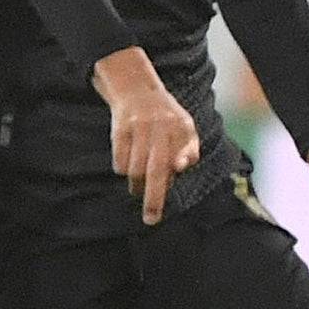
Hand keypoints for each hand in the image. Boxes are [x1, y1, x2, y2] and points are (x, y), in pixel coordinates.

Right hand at [94, 48, 197, 223]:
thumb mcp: (184, 128)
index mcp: (181, 127)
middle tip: (151, 219)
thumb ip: (189, 150)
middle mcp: (161, 126)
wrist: (136, 89)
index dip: (181, 161)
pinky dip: (122, 169)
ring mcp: (139, 127)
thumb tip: (182, 166)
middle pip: (155, 170)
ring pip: (135, 170)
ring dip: (136, 184)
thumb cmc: (165, 118)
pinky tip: (127, 165)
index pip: (183, 153)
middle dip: (153, 198)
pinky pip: (120, 162)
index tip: (177, 170)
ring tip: (138, 186)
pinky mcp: (120, 128)